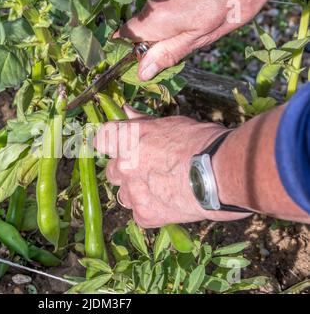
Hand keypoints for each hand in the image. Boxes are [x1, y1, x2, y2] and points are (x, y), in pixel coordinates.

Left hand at [94, 107, 250, 227]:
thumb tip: (126, 111)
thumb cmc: (203, 142)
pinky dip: (150, 211)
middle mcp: (124, 164)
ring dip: (136, 192)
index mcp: (128, 137)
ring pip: (123, 194)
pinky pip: (138, 214)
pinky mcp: (144, 215)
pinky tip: (169, 204)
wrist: (223, 174)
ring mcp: (132, 191)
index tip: (120, 146)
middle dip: (126, 170)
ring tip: (163, 189)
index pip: (101, 138)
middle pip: (111, 170)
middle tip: (150, 170)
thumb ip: (144, 121)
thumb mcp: (172, 124)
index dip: (111, 143)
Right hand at [115, 0, 271, 79]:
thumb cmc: (229, 6)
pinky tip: (196, 12)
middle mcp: (153, 3)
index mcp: (157, 19)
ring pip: (154, 16)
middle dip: (153, 40)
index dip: (129, 49)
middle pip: (141, 26)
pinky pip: (164, 5)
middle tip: (177, 45)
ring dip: (167, 26)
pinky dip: (176, 13)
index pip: (126, 35)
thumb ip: (168, 54)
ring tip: (193, 26)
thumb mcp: (199, 39)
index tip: (138, 60)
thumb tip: (143, 73)